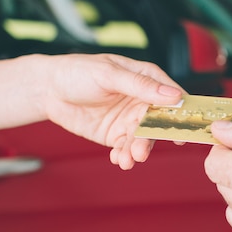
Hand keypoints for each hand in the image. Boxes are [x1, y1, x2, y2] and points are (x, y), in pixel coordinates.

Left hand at [42, 53, 182, 169]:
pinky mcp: (115, 134)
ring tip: (126, 160)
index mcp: (147, 79)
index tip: (183, 130)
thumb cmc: (78, 71)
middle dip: (150, 139)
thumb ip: (140, 85)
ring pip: (141, 139)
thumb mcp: (109, 74)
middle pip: (158, 123)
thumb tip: (173, 94)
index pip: (172, 96)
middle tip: (140, 151)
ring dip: (136, 151)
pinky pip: (125, 148)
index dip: (181, 113)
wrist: (48, 89)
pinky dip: (123, 155)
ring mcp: (129, 119)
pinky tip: (117, 159)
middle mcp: (142, 101)